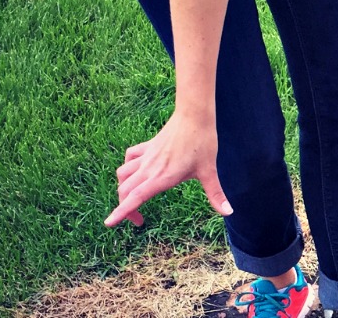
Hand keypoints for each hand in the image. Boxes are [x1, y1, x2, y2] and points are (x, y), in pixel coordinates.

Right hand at [105, 110, 230, 226]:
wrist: (194, 116)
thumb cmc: (203, 142)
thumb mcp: (210, 171)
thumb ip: (216, 193)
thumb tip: (228, 212)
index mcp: (162, 178)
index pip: (136, 198)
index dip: (121, 212)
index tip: (109, 223)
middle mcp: (149, 168)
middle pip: (125, 190)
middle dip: (125, 207)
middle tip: (138, 219)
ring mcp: (146, 156)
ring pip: (123, 174)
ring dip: (123, 188)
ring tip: (132, 198)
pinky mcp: (148, 146)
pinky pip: (129, 157)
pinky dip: (127, 167)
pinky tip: (135, 171)